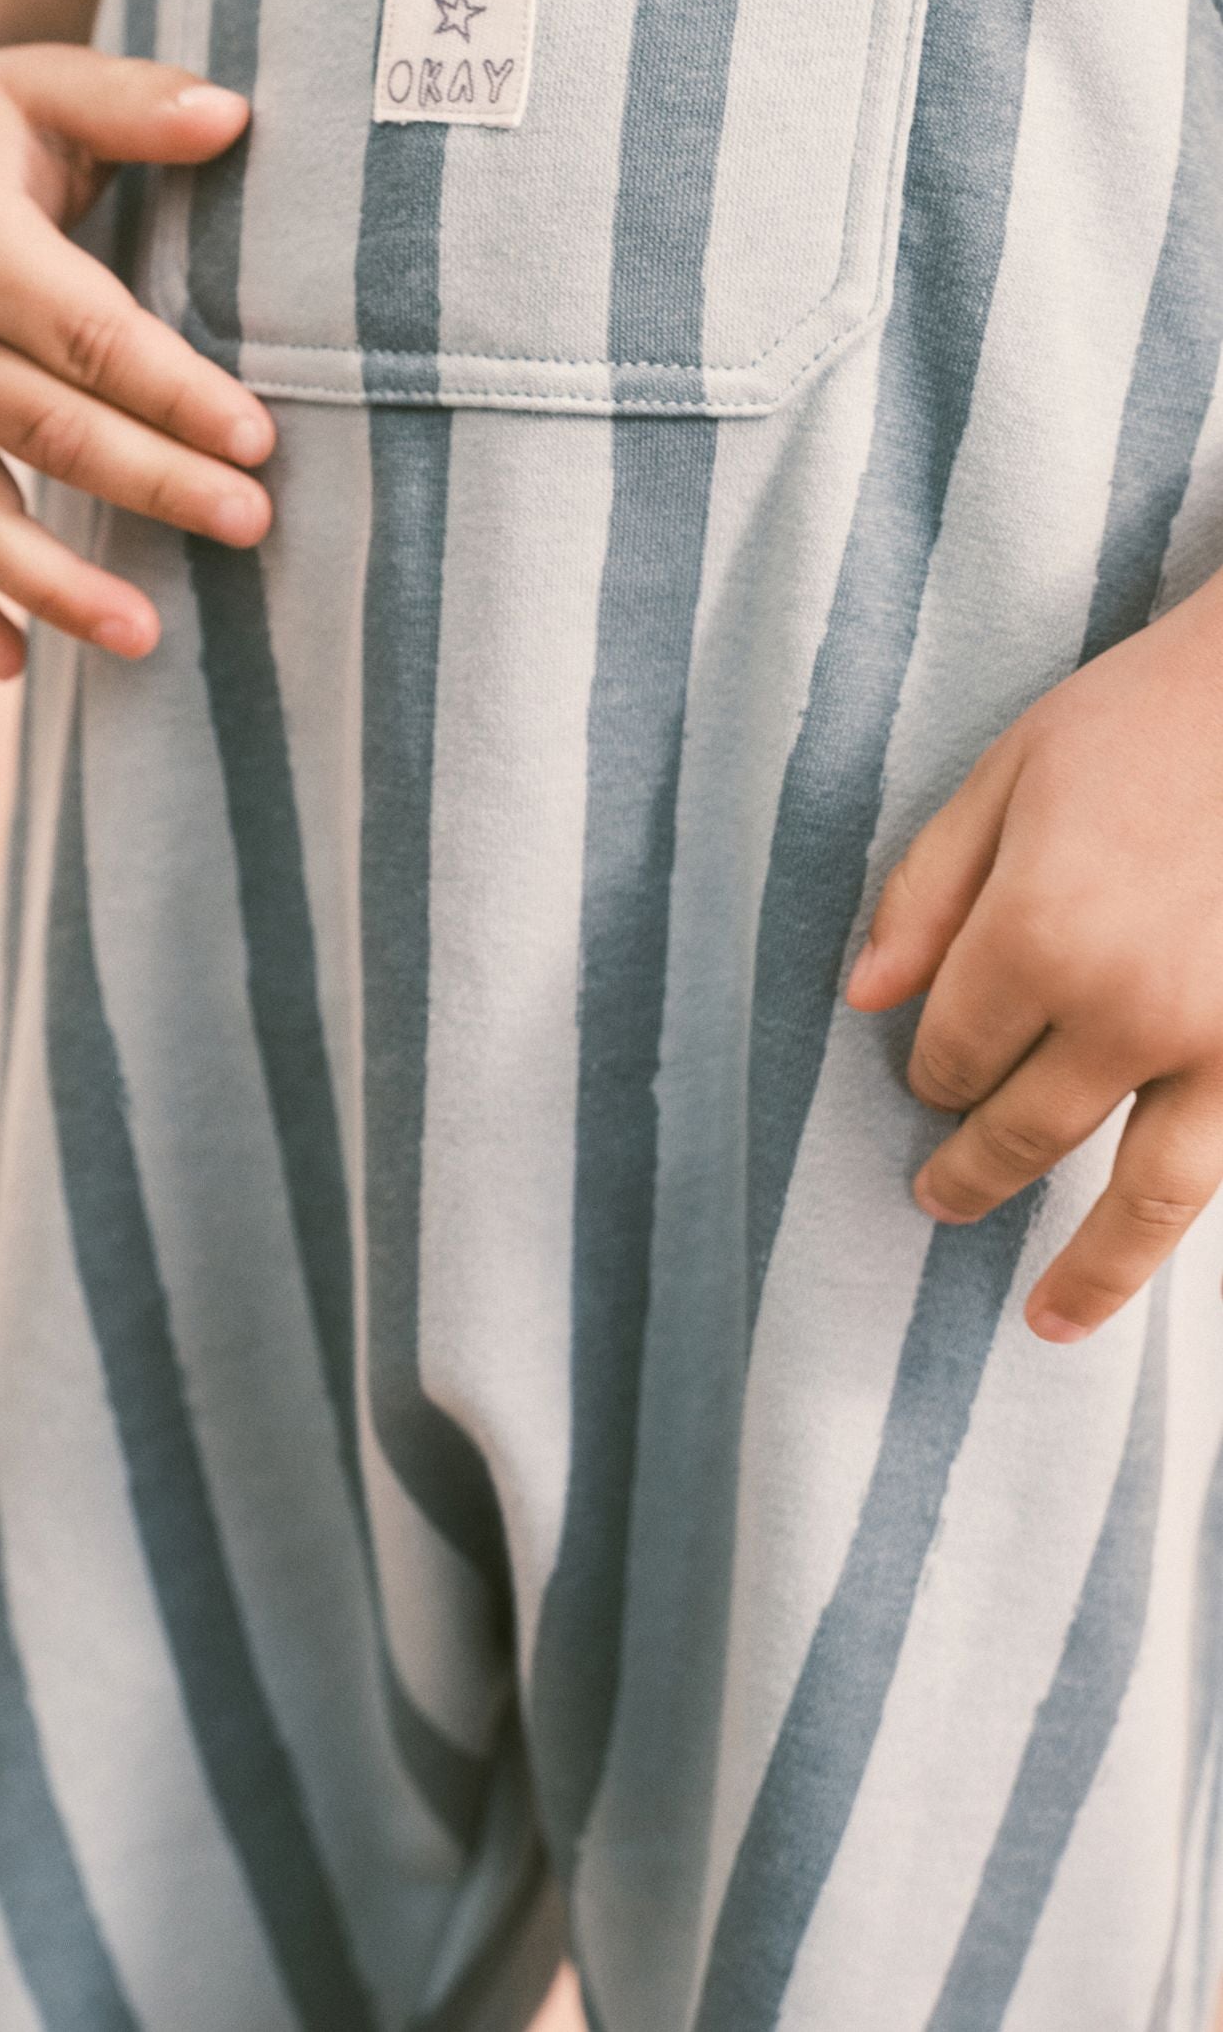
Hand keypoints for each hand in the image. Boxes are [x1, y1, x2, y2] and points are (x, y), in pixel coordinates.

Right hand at [0, 18, 273, 678]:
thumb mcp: (50, 83)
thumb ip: (138, 103)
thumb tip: (235, 115)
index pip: (87, 337)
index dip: (171, 392)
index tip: (258, 438)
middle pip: (47, 431)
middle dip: (154, 485)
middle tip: (253, 523)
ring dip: (54, 584)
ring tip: (146, 639)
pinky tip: (11, 669)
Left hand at [846, 575, 1222, 1342]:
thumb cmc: (1145, 718)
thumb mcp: (1008, 775)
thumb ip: (926, 893)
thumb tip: (859, 1001)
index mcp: (1037, 932)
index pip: (951, 1050)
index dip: (933, 1069)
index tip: (934, 1068)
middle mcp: (1128, 1008)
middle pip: (1026, 1127)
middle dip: (973, 1168)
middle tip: (939, 1196)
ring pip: (1145, 1195)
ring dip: (1088, 1269)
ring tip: (1044, 1318)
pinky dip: (1178, 1226)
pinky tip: (1144, 1264)